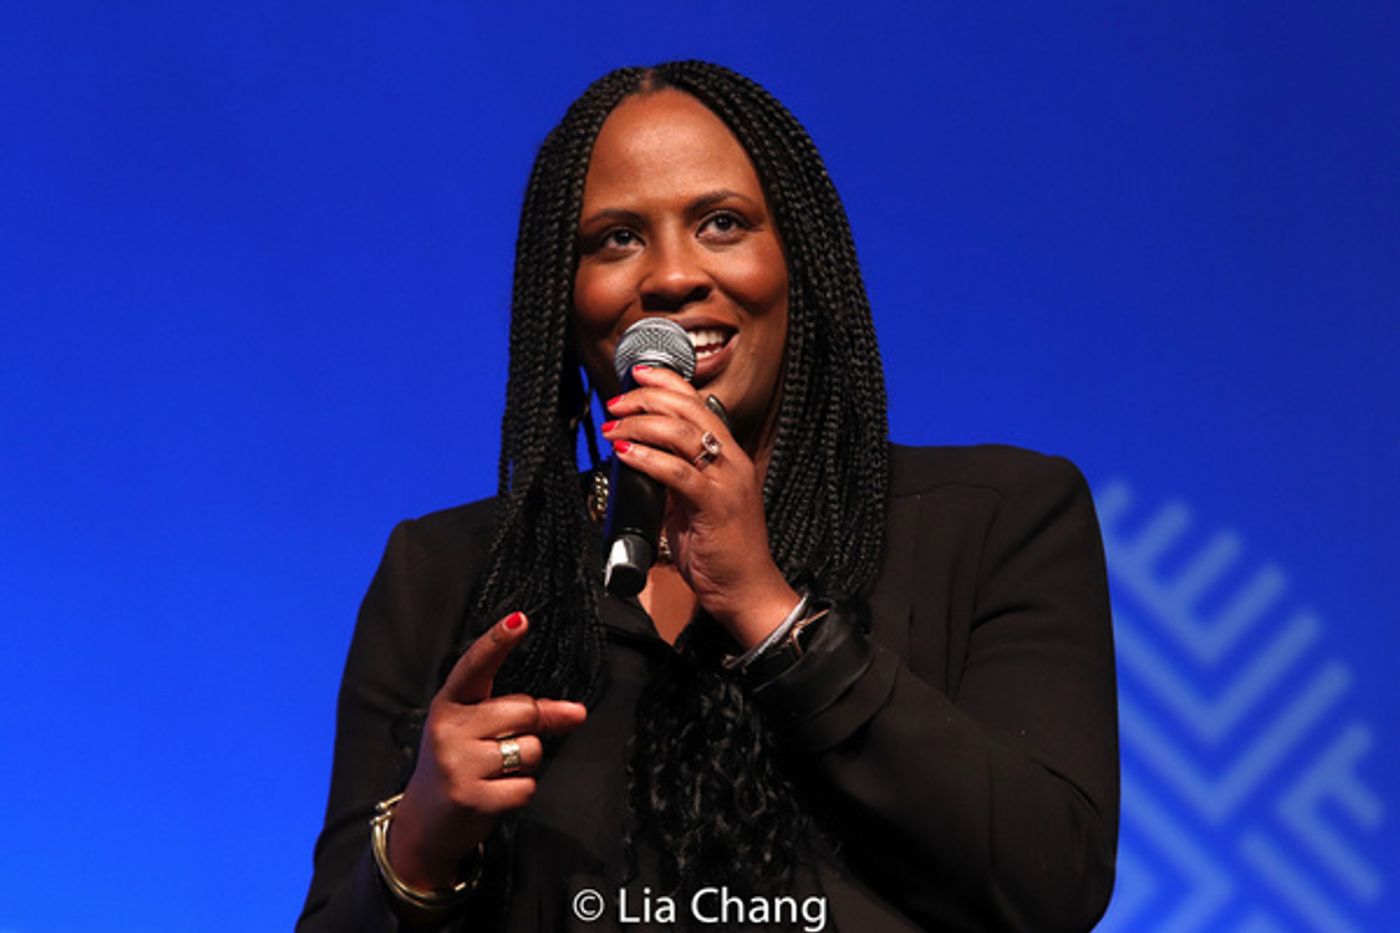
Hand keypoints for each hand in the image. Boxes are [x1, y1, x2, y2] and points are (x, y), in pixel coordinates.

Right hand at [387, 612, 587, 891]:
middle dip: (531, 727)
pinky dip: (521, 792)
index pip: (476, 665)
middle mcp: (448, 728)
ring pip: (530, 749)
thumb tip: (578, 712)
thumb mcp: (482, 732)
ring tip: (495, 773)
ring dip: (527, 764)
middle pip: (523, 710)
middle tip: (504, 745)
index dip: (498, 641)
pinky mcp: (470, 797)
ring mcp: (457, 763)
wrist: (424, 824)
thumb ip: (527, 715)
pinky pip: (527, 786)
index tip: (520, 618)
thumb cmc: (461, 765)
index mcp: (450, 703)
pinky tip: (495, 794)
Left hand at [602, 365, 799, 647]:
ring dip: (639, 425)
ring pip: (681, 433)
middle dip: (645, 399)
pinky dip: (646, 457)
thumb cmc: (720, 550)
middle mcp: (731, 460)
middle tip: (615, 403)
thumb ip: (675, 476)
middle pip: (687, 409)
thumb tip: (640, 454)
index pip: (698, 402)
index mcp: (729, 454)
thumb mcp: (694, 503)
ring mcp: (726, 482)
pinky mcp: (715, 505)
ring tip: (613, 428)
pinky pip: (677, 472)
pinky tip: (625, 453)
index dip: (666, 381)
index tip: (636, 374)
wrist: (746, 589)